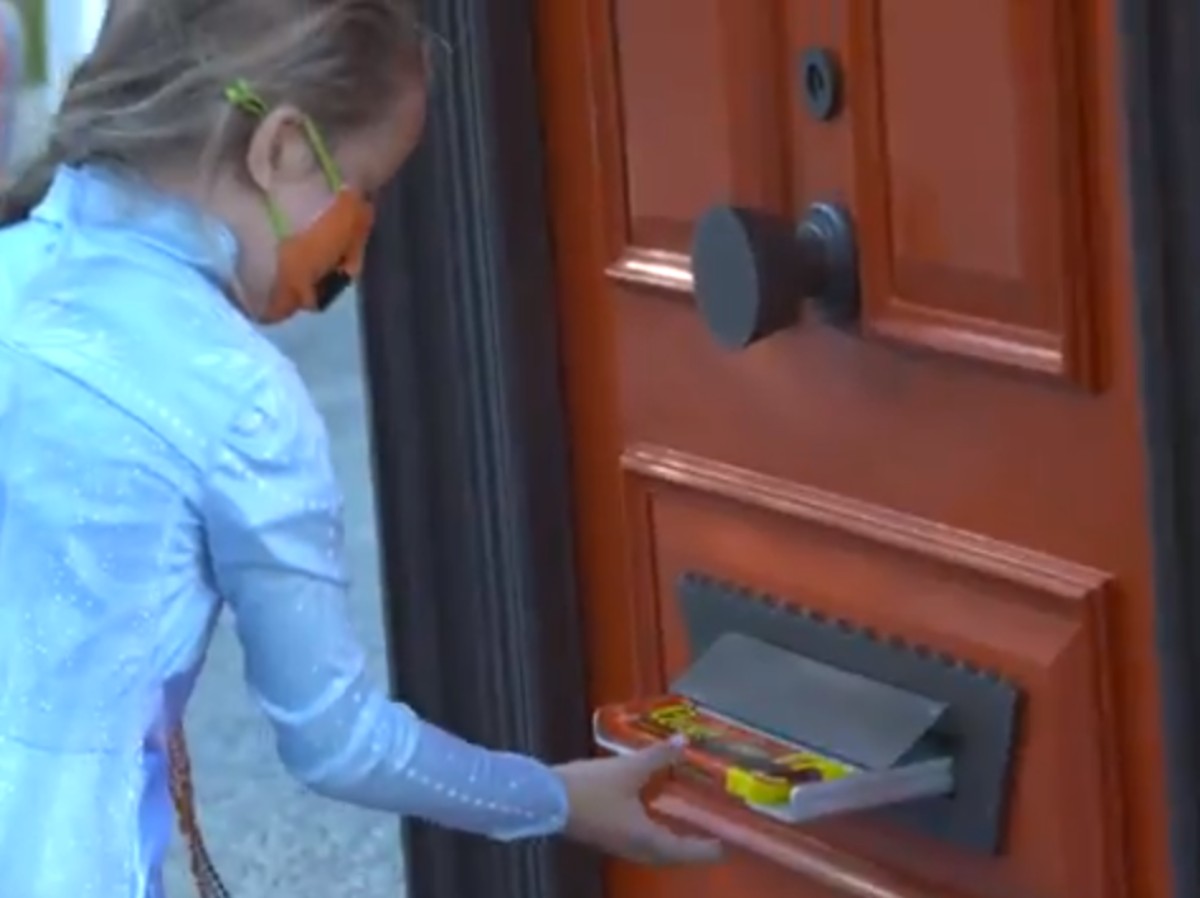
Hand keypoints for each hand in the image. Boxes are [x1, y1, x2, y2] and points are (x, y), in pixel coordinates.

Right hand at [554, 738, 723, 865]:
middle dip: (689, 851)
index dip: (705, 850)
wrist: (548, 800)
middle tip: (707, 843)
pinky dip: (652, 837)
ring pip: (652, 852)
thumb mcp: (630, 769)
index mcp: (647, 839)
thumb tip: (684, 742)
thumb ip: (659, 756)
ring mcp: (618, 845)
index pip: (684, 851)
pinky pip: (639, 844)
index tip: (724, 849)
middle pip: (669, 856)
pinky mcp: (605, 837)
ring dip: (669, 845)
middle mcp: (636, 849)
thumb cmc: (593, 789)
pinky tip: (648, 820)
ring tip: (682, 833)